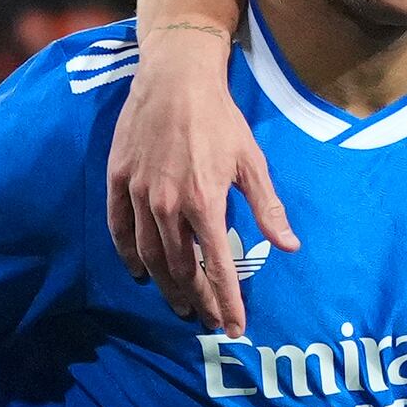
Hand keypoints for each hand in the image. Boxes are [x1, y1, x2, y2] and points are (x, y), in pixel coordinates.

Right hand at [107, 28, 287, 334]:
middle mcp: (169, 205)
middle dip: (197, 299)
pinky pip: (120, 228)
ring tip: (179, 303)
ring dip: (164, 285)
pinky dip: (129, 255)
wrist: (175, 78)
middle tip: (206, 318)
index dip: (227, 302)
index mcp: (205, 203)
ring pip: (149, 255)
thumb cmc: (220, 118)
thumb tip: (288, 247)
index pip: (217, 268)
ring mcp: (140, 194)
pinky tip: (139, 270)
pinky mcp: (118, 181)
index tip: (233, 328)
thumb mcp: (252, 162)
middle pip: (180, 269)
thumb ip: (267, 208)